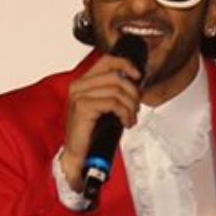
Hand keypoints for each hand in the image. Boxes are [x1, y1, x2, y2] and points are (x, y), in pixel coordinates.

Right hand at [60, 54, 142, 189]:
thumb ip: (114, 92)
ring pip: (116, 91)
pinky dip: (125, 113)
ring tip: (131, 118)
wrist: (79, 153)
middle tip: (135, 108)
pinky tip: (126, 123)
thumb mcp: (105, 107)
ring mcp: (79, 96)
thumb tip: (135, 83)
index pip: (106, 61)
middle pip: (115, 77)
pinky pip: (113, 103)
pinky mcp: (83, 107)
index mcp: (83, 82)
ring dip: (130, 106)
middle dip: (132, 93)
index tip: (137, 75)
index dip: (125, 64)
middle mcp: (79, 86)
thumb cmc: (92, 132)